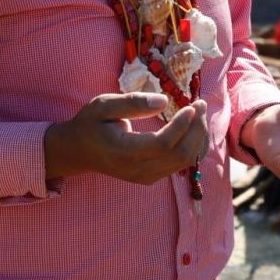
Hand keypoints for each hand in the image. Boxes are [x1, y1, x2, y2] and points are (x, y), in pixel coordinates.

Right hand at [45, 93, 208, 184]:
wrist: (79, 152)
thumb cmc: (90, 124)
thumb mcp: (102, 105)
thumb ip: (132, 103)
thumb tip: (164, 101)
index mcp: (123, 152)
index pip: (163, 144)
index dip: (182, 125)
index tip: (192, 105)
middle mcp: (137, 170)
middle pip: (180, 154)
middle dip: (196, 129)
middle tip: (200, 105)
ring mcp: (146, 177)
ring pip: (185, 161)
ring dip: (198, 137)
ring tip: (198, 113)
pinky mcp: (152, 177)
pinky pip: (181, 164)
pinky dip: (194, 145)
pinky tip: (193, 127)